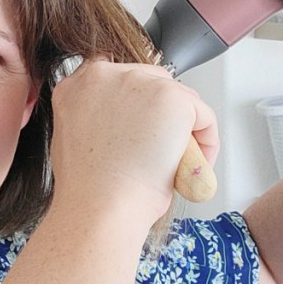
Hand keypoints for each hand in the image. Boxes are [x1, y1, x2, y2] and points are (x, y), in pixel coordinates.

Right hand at [48, 58, 219, 221]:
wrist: (101, 207)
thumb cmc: (90, 191)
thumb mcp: (76, 143)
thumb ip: (96, 120)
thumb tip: (124, 125)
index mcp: (76, 86)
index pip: (117, 80)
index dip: (136, 106)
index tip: (143, 130)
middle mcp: (104, 76)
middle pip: (152, 82)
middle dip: (163, 115)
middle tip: (164, 150)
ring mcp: (140, 82)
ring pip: (180, 98)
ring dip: (184, 129)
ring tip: (178, 162)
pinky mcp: (172, 98)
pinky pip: (204, 116)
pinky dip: (206, 142)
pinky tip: (194, 166)